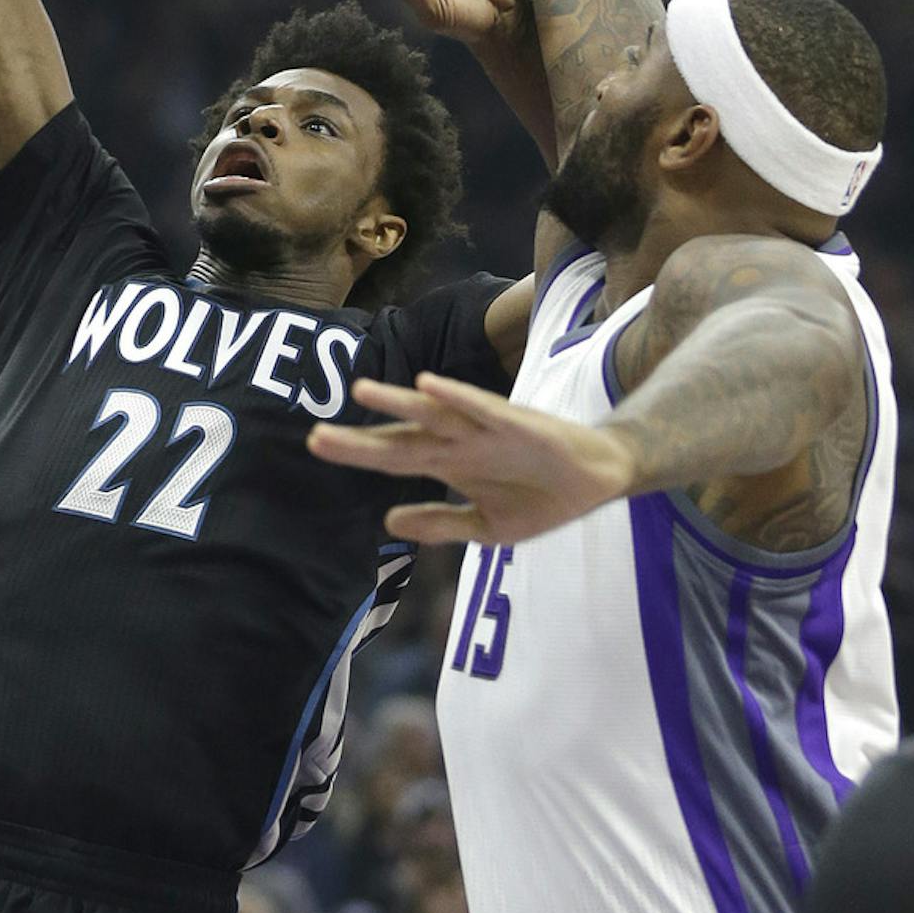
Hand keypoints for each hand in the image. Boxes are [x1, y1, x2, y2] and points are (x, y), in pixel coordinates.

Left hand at [307, 371, 639, 543]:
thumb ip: (441, 523)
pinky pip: (482, 407)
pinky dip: (456, 396)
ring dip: (399, 403)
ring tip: (362, 392)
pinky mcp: (518, 424)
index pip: (394, 457)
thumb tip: (388, 520)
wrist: (598, 479)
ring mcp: (487, 430)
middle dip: (362, 438)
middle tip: (315, 435)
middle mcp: (461, 442)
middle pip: (403, 438)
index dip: (357, 452)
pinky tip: (427, 384)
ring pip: (435, 415)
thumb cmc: (539, 497)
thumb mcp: (487, 528)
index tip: (316, 445)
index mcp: (451, 464)